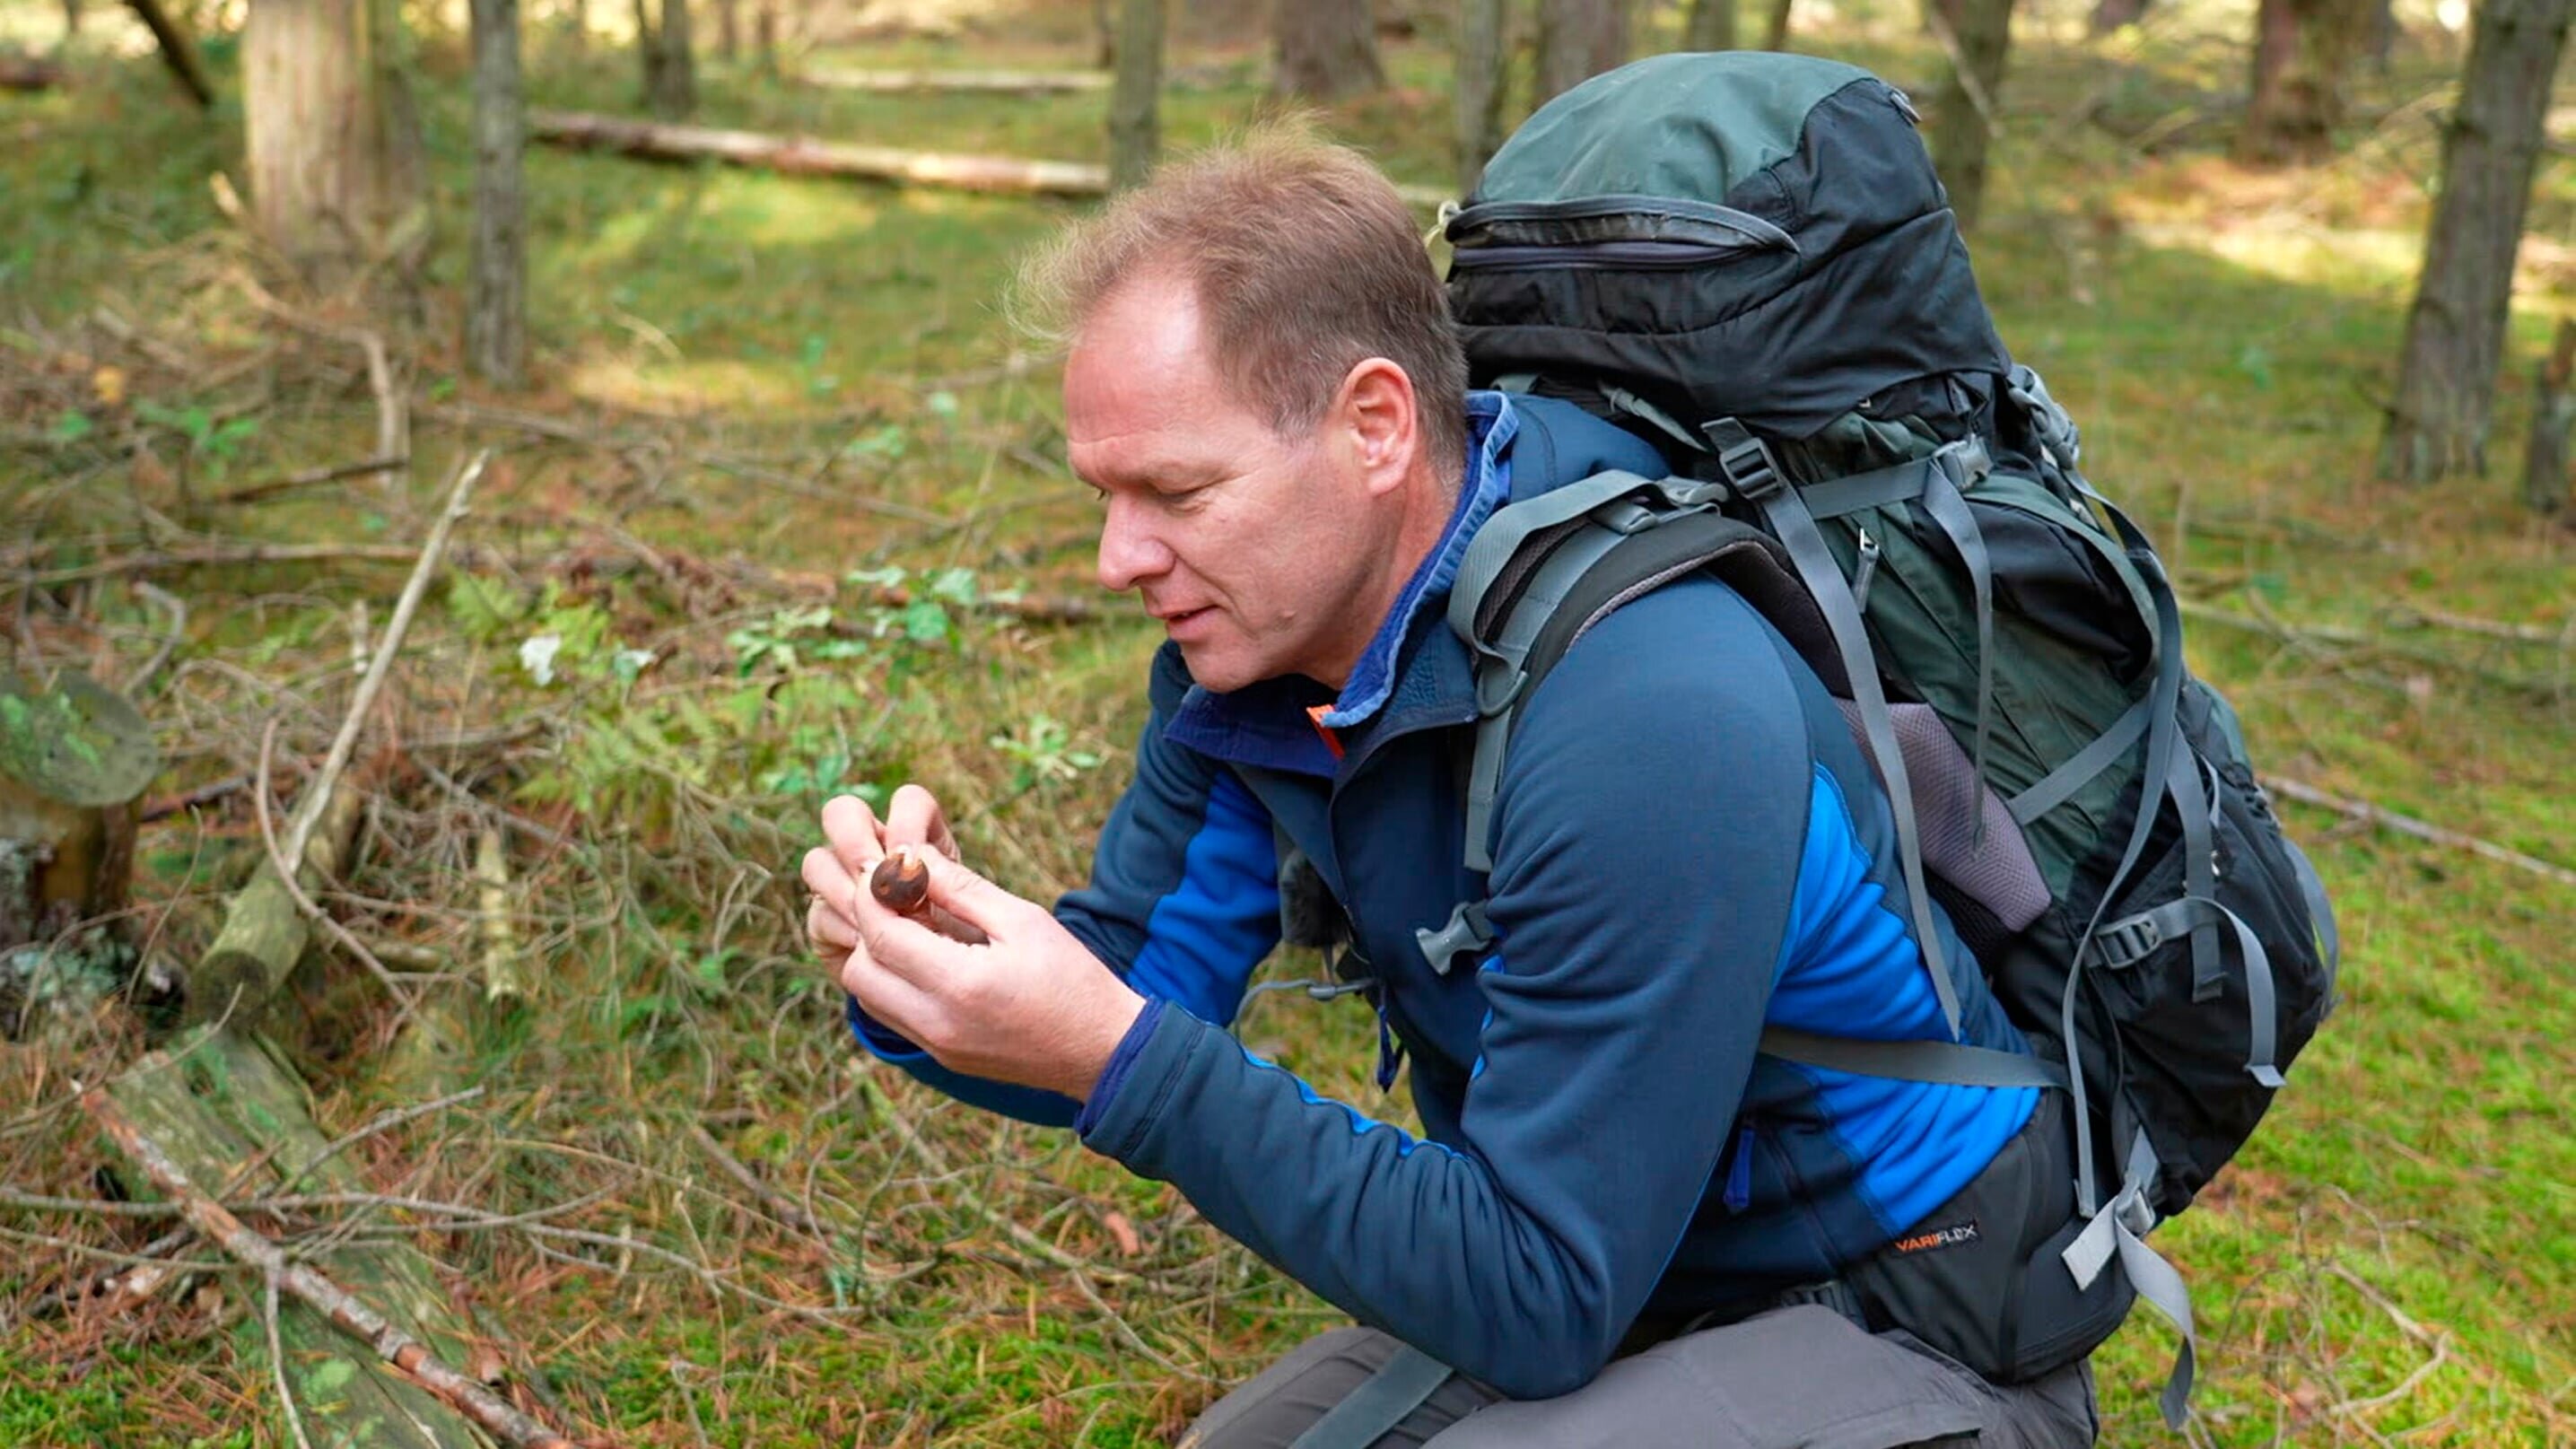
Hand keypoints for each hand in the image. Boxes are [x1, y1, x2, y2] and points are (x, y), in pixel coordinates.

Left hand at [802, 799, 1144, 1100]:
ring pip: (867, 997)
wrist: (1102, 1049)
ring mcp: (936, 1045)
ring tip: (909, 925)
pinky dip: (891, 983)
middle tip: (894, 897)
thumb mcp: (1022, 919)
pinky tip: (923, 959)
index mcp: (960, 984)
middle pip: (859, 970)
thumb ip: (961, 887)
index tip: (884, 867)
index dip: (872, 894)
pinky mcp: (942, 1056)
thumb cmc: (1071, 976)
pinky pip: (892, 1016)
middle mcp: (937, 1022)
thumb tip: (910, 857)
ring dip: (874, 957)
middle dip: (866, 927)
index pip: (881, 933)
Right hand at [805, 788, 970, 950]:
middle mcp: (873, 849)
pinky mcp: (826, 922)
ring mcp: (842, 882)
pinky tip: (870, 948)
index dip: (907, 822)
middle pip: (842, 813)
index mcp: (917, 836)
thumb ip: (950, 883)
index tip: (916, 861)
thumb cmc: (969, 941)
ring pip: (817, 861)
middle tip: (877, 880)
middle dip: (856, 843)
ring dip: (845, 890)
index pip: (908, 801)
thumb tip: (915, 865)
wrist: (947, 989)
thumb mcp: (974, 911)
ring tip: (875, 922)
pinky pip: (818, 914)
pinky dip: (843, 929)